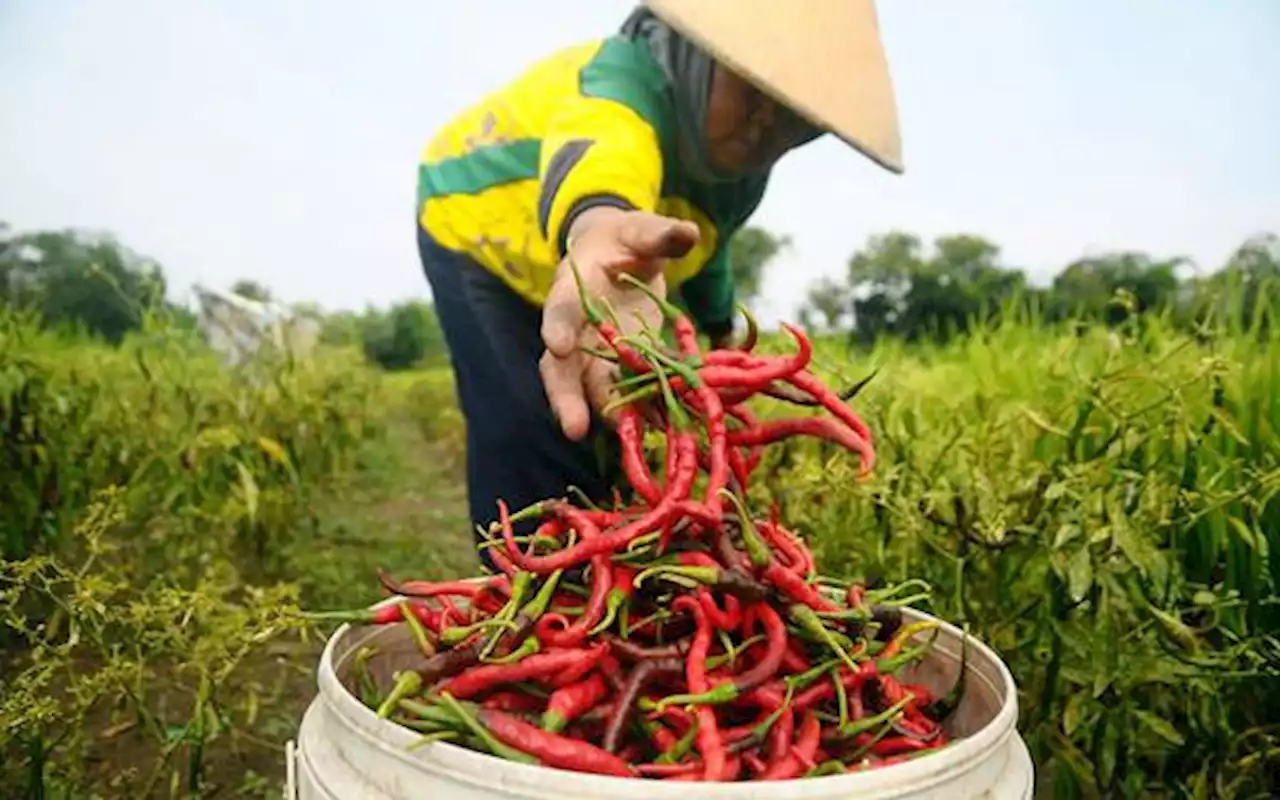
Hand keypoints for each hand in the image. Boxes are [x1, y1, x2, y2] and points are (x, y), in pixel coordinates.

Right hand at [539, 207, 698, 440]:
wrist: (621, 258)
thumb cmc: (627, 241)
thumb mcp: (642, 230)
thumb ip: (659, 234)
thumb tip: (686, 233)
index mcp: (574, 288)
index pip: (560, 307)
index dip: (557, 325)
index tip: (559, 345)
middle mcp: (577, 329)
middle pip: (562, 368)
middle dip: (566, 398)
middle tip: (573, 428)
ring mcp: (596, 354)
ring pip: (590, 391)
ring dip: (605, 416)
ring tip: (625, 438)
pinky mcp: (620, 368)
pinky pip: (624, 394)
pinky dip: (639, 412)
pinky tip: (657, 430)